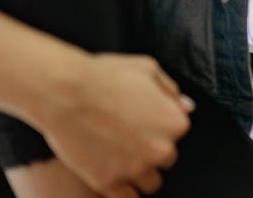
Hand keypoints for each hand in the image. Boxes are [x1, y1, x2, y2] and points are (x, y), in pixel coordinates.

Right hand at [32, 53, 192, 195]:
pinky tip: (114, 177)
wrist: (65, 91)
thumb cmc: (105, 75)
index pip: (177, 132)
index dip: (159, 125)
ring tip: (121, 157)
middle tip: (128, 136)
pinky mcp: (109, 182)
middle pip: (165, 159)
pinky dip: (124, 191)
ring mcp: (135, 168)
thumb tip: (187, 106)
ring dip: (140, 173)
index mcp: (175, 122)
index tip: (142, 119)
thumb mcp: (147, 68)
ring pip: (150, 183)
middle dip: (151, 149)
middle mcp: (161, 149)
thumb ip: (170, 90)